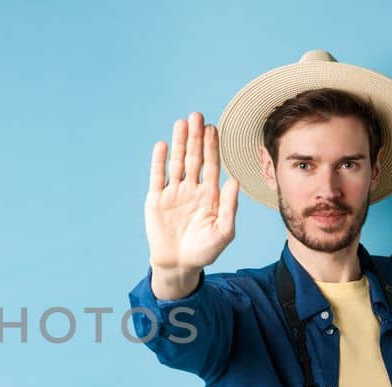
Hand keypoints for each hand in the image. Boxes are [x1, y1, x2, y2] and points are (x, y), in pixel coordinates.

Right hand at [145, 112, 238, 275]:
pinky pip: (158, 177)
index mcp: (209, 195)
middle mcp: (192, 189)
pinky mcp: (156, 200)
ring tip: (181, 123)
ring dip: (178, 143)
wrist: (179, 265)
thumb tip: (235, 181)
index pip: (211, 165)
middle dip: (196, 138)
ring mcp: (173, 193)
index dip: (212, 147)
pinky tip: (162, 145)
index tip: (213, 128)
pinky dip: (159, 161)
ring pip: (176, 162)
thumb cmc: (204, 251)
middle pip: (194, 158)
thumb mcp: (224, 231)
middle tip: (197, 115)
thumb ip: (230, 207)